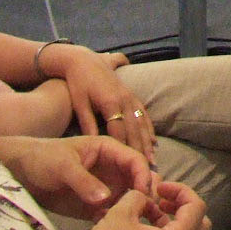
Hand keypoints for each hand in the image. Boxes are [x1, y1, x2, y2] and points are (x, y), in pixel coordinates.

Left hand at [0, 135, 156, 221]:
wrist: (21, 173)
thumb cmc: (43, 159)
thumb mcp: (63, 166)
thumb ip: (84, 181)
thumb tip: (106, 199)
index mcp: (109, 150)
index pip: (135, 161)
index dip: (143, 175)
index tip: (144, 194)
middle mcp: (112, 169)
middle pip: (137, 180)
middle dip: (145, 194)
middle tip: (147, 213)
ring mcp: (105, 187)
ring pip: (129, 198)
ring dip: (134, 209)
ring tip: (135, 224)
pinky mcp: (95, 205)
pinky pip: (113, 213)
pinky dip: (117, 220)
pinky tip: (115, 229)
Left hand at [43, 45, 154, 163]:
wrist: (82, 59)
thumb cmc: (77, 82)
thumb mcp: (79, 103)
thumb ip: (88, 124)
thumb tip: (95, 145)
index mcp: (110, 102)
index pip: (120, 132)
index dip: (125, 149)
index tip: (129, 167)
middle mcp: (124, 99)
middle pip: (135, 130)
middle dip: (141, 150)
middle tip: (146, 170)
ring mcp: (130, 96)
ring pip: (142, 123)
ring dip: (148, 142)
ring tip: (153, 160)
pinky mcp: (130, 94)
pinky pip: (143, 113)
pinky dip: (149, 128)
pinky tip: (153, 140)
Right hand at [74, 182, 210, 229]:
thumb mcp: (121, 212)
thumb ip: (139, 197)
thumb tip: (144, 199)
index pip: (197, 208)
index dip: (182, 191)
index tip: (159, 188)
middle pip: (199, 226)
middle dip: (184, 207)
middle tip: (162, 199)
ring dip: (170, 220)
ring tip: (144, 210)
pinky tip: (137, 227)